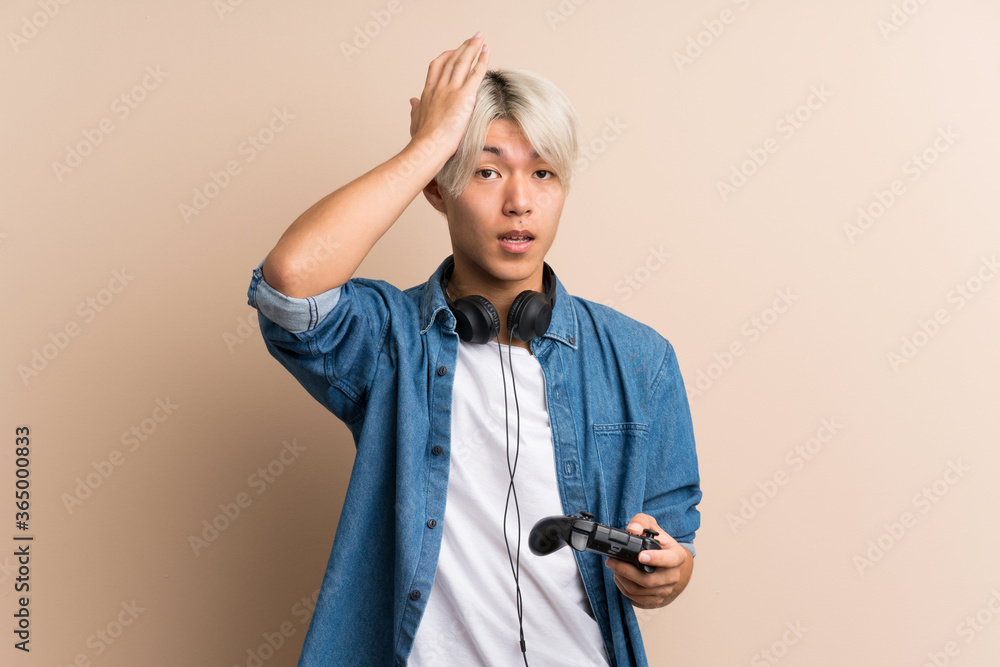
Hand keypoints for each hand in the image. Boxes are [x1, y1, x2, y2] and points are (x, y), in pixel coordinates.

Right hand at [408, 32, 489, 154]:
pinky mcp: (464, 96)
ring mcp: (451, 90)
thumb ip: (415, 109)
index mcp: (428, 92)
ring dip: (472, 47)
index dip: (446, 57)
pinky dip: (482, 60)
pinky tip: (487, 51)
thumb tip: (412, 101)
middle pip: (451, 60)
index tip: (454, 51)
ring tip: (480, 38)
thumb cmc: (422, 139)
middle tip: (472, 39)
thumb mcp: (415, 121)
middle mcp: (439, 86)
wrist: (428, 146)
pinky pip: (475, 73)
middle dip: (462, 47)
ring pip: (463, 61)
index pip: (437, 67)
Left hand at [604, 513, 692, 608]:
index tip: (640, 556)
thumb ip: (640, 522)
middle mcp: (674, 575)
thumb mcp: (650, 525)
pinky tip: (619, 577)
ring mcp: (666, 589)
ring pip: (639, 590)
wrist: (666, 560)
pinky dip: (623, 588)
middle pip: (649, 580)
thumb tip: (632, 530)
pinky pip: (636, 598)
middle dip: (626, 571)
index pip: (670, 559)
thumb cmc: (658, 542)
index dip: (656, 559)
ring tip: (614, 567)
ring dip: (622, 579)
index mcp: (677, 555)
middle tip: (612, 561)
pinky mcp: (656, 599)